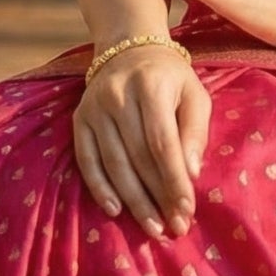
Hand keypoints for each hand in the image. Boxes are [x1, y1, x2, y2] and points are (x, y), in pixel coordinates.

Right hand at [73, 44, 212, 238]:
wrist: (129, 48)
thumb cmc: (169, 79)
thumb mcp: (194, 94)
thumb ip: (196, 131)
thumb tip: (191, 173)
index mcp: (151, 86)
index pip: (163, 143)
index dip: (174, 180)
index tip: (187, 210)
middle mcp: (118, 96)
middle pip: (138, 157)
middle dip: (158, 197)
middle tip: (173, 227)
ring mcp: (94, 108)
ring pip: (114, 163)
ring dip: (133, 201)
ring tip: (152, 227)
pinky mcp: (79, 119)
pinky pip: (87, 160)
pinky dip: (100, 188)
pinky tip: (115, 210)